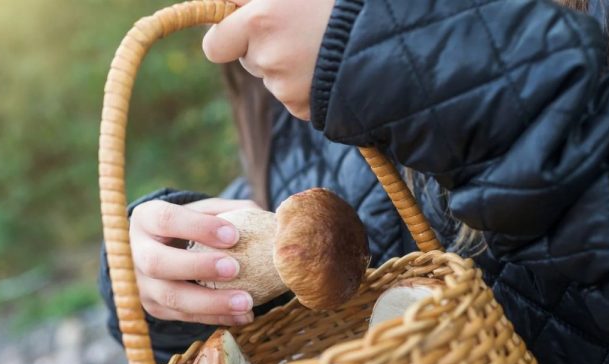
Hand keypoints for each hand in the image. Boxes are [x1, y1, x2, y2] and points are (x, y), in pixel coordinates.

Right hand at [130, 198, 260, 325]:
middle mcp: (134, 252)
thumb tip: (265, 220)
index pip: (165, 219)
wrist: (165, 249)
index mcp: (145, 218)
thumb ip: (230, 210)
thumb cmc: (191, 224)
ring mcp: (141, 284)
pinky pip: (184, 316)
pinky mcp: (154, 308)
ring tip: (247, 302)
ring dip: (211, 302)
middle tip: (235, 268)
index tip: (233, 235)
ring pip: (170, 297)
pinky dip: (216, 317)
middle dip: (197, 267)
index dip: (198, 228)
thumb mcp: (205, 210)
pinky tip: (242, 316)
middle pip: (157, 263)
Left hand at [203, 0, 334, 119]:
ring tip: (323, 47)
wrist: (394, 42)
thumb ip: (256, 0)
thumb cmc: (347, 4)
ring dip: (287, 65)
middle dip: (262, 46)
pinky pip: (291, 96)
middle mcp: (267, 55)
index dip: (227, 36)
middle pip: (247, 58)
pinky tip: (330, 68)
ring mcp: (284, 85)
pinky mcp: (301, 107)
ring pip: (271, 77)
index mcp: (261, 18)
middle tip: (299, 29)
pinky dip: (305, 85)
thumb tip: (230, 4)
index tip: (240, 29)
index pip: (215, 43)